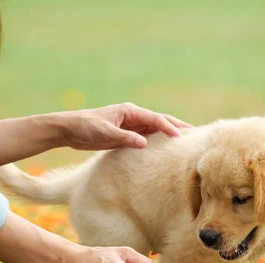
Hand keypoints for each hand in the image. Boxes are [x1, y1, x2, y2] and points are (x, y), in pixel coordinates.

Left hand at [62, 102, 191, 149]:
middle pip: (160, 121)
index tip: (180, 136)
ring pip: (155, 130)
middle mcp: (133, 116)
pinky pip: (147, 138)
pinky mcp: (127, 135)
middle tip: (195, 133)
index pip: (154, 119)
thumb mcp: (104, 132)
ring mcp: (131, 125)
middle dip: (177, 126)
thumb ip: (124, 138)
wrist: (70, 130)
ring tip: (186, 141)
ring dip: (169, 134)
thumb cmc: (85, 127)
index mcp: (129, 111)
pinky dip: (158, 142)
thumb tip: (144, 143)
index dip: (168, 127)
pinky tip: (166, 149)